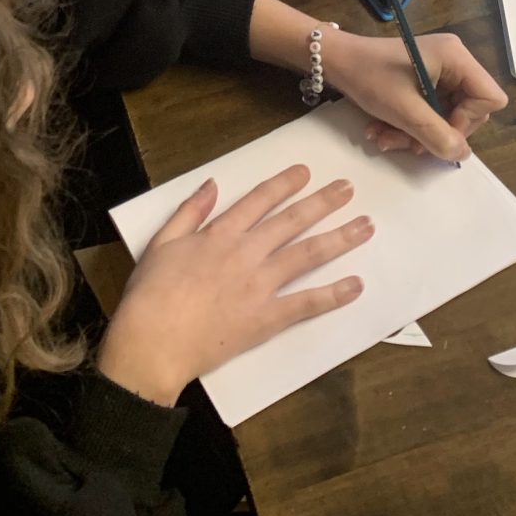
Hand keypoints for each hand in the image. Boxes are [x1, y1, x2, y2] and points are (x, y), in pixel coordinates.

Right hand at [96, 166, 371, 406]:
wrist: (153, 343)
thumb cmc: (151, 294)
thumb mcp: (162, 242)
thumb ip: (189, 211)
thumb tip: (211, 184)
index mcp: (220, 234)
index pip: (259, 200)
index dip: (284, 184)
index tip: (305, 173)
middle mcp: (246, 253)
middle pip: (291, 221)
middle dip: (322, 202)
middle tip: (348, 189)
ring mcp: (260, 286)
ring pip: (306, 255)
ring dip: (338, 238)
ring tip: (365, 226)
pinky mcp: (266, 319)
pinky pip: (306, 304)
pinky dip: (332, 294)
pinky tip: (355, 285)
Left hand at [325, 30, 507, 159]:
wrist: (334, 60)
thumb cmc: (369, 76)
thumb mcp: (404, 110)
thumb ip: (437, 135)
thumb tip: (463, 155)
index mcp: (456, 57)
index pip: (489, 98)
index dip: (468, 122)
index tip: (437, 132)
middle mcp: (453, 61)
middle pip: (468, 111)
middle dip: (435, 132)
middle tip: (406, 143)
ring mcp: (438, 70)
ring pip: (444, 116)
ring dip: (416, 134)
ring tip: (385, 138)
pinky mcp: (423, 79)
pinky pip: (428, 111)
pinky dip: (408, 125)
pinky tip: (382, 131)